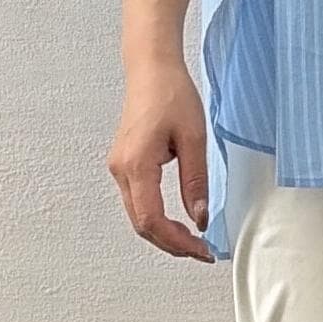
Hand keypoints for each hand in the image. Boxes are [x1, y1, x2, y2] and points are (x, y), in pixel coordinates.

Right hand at [107, 58, 216, 260]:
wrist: (152, 69)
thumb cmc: (172, 95)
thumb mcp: (194, 139)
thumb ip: (196, 182)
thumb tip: (200, 219)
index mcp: (137, 165)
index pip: (152, 220)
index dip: (177, 242)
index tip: (202, 249)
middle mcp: (121, 170)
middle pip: (142, 225)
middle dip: (172, 244)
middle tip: (202, 251)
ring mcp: (119, 168)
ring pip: (138, 217)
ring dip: (164, 234)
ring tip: (193, 242)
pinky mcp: (124, 165)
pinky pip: (137, 203)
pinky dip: (156, 219)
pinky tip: (177, 223)